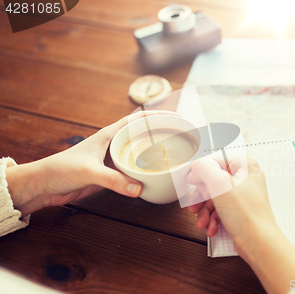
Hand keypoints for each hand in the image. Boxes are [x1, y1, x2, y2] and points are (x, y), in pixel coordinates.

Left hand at [7, 111, 178, 215]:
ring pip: (139, 155)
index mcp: (108, 135)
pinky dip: (144, 174)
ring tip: (173, 159)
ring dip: (154, 157)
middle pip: (143, 136)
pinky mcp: (111, 176)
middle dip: (161, 136)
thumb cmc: (61, 169)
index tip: (176, 117)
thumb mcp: (89, 172)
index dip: (157, 116)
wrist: (43, 185)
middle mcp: (113, 145)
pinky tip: (155, 179)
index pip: (137, 120)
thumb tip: (138, 189)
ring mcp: (113, 161)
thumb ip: (114, 180)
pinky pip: (133, 173)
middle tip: (181, 140)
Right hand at [186, 156, 277, 253]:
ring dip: (205, 212)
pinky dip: (213, 220)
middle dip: (201, 198)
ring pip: (215, 198)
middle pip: (213, 182)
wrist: (258, 242)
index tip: (191, 182)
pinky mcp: (241, 211)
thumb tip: (196, 167)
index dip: (201, 173)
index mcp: (245, 166)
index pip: (216, 161)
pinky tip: (211, 229)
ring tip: (202, 223)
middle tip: (193, 206)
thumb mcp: (219, 183)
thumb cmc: (245, 212)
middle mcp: (246, 179)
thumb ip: (203, 169)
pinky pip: (221, 211)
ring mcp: (243, 196)